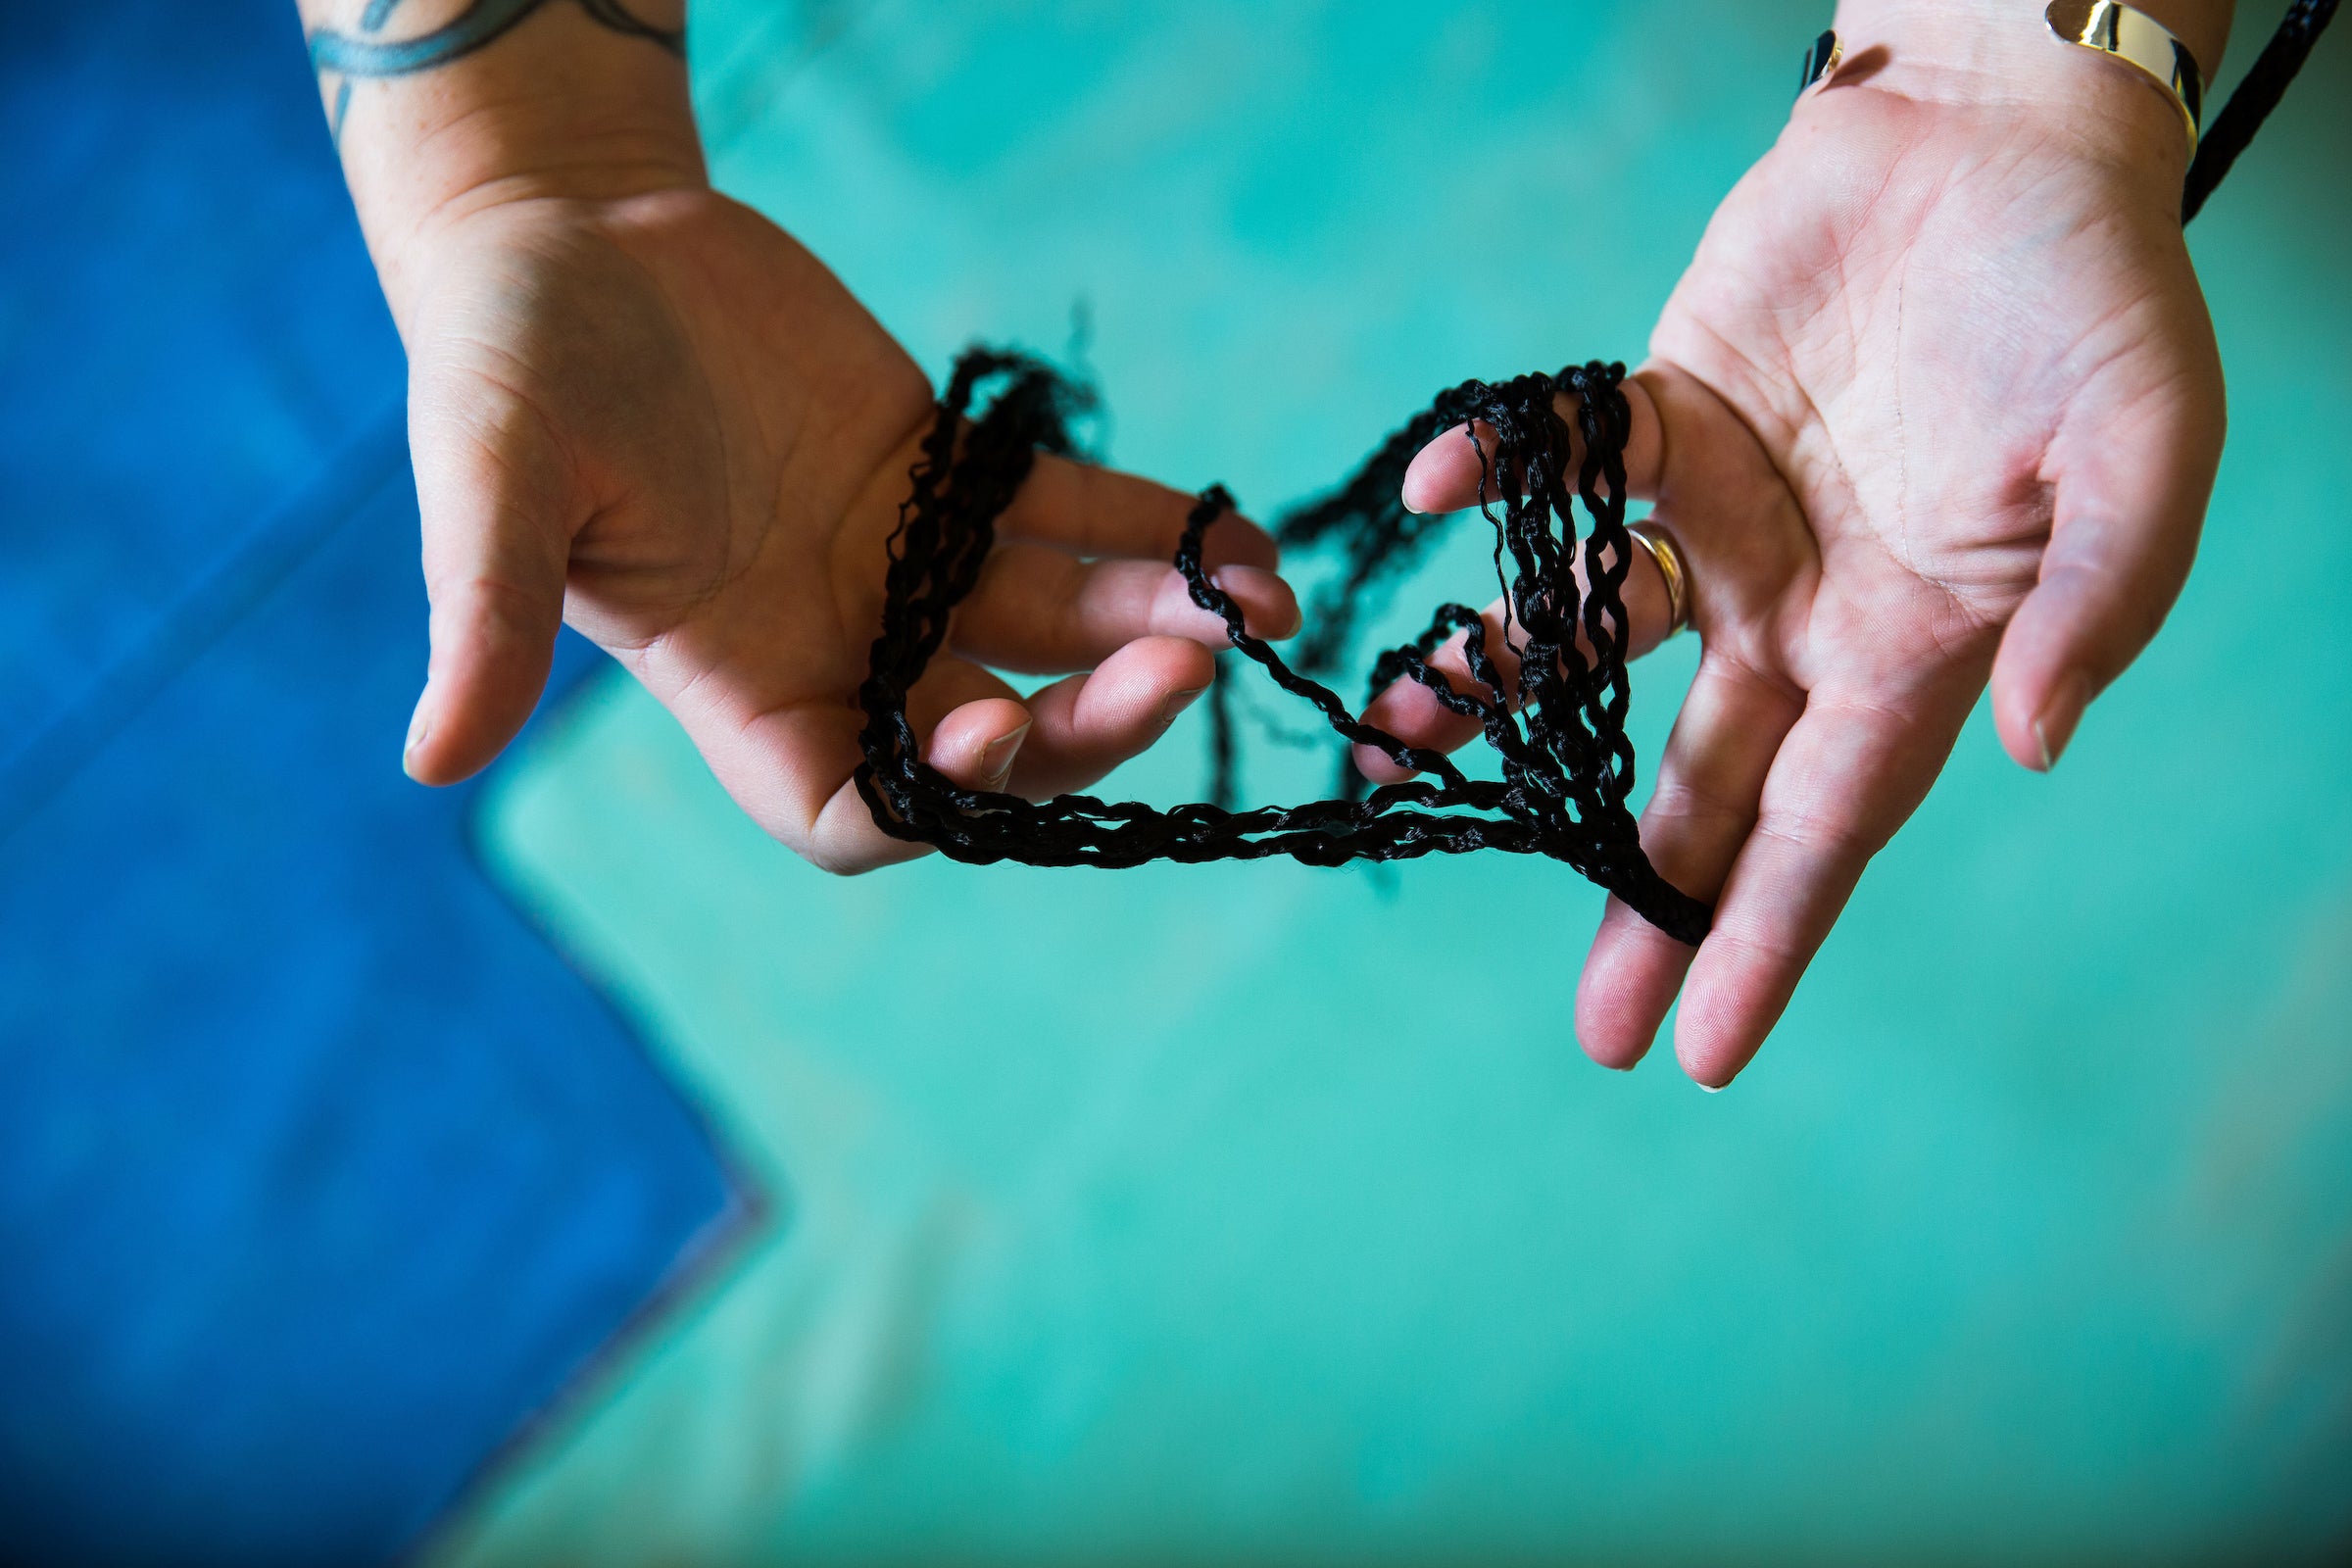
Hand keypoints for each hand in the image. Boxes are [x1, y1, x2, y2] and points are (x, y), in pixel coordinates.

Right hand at [395, 189, 1297, 870]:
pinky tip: (1237, 537)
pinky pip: (1073, 522)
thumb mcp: (489, 478)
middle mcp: (840, 648)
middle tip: (1181, 674)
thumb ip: (484, 612)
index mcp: (737, 688)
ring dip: (1158, 630)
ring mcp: (907, 569)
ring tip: (1256, 608)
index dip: (931, 807)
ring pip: (1056, 633)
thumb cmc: (510, 360)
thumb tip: (426, 760)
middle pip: (992, 737)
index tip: (989, 741)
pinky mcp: (953, 480)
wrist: (574, 233)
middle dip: (1089, 727)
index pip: (850, 808)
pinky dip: (1155, 533)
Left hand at [1358, 4, 2225, 1083]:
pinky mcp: (1655, 417)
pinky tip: (1430, 496)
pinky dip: (1494, 476)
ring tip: (1401, 758)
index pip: (1832, 823)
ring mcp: (1720, 518)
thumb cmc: (2095, 300)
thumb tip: (2037, 743)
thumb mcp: (2145, 455)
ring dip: (1495, 699)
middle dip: (1646, 896)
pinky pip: (1557, 466)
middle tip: (1592, 1029)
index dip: (1767, 935)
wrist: (2005, 139)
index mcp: (1917, 643)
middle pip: (1709, 782)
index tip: (1703, 1049)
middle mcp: (1806, 604)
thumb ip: (2101, 602)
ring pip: (1590, 645)